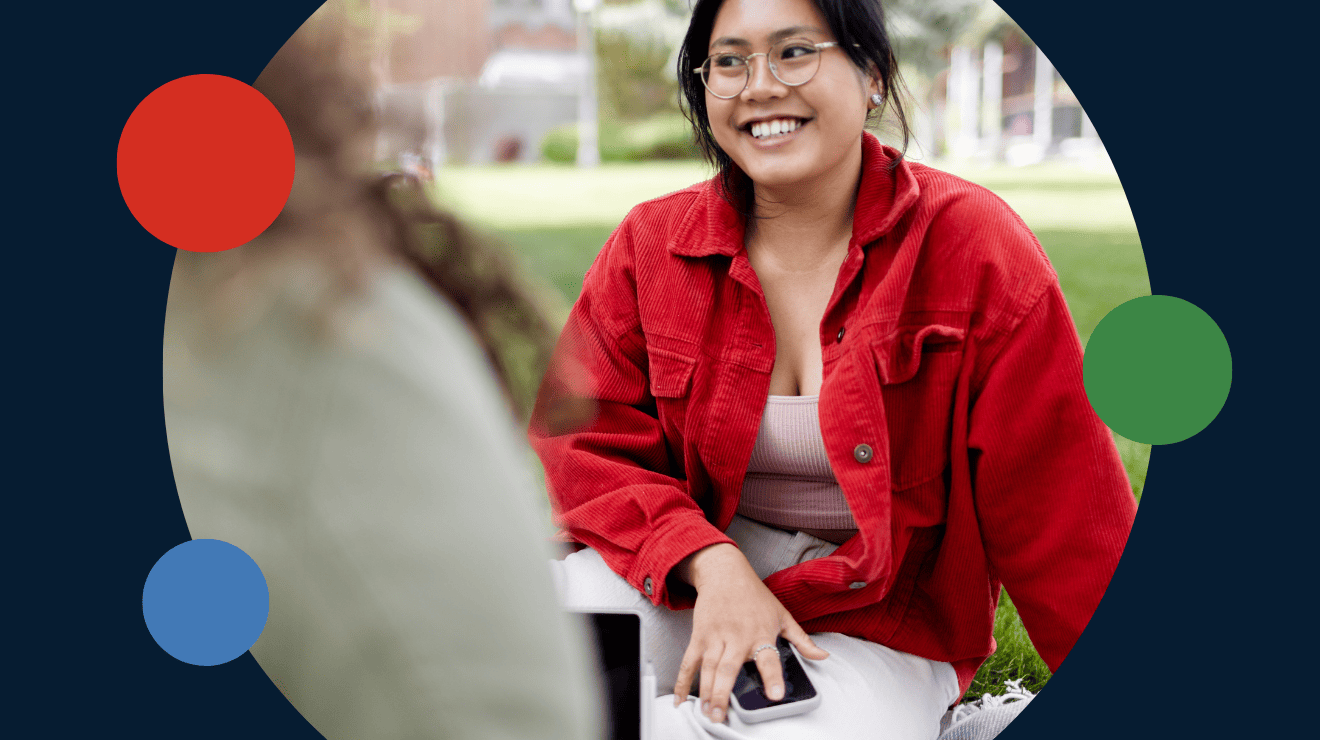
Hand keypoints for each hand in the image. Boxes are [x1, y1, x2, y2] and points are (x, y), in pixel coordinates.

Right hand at [670, 544, 827, 723]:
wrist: (725, 572)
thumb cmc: (755, 595)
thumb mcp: (783, 615)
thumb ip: (802, 640)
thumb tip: (823, 656)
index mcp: (761, 634)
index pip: (768, 659)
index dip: (772, 678)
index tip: (774, 695)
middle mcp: (737, 637)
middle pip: (728, 669)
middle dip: (723, 694)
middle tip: (721, 715)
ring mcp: (716, 637)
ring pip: (708, 668)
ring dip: (706, 692)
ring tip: (707, 712)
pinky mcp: (700, 635)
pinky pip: (689, 661)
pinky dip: (683, 680)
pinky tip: (682, 699)